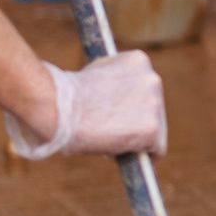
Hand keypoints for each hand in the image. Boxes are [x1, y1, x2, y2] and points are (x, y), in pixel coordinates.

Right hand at [4, 50, 166, 159]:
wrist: (59, 108)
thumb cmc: (68, 96)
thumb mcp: (95, 75)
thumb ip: (114, 84)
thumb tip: (118, 100)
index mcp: (139, 61)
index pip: (143, 88)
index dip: (127, 104)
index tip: (112, 114)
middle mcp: (153, 78)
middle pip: (152, 108)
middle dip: (134, 121)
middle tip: (108, 130)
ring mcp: (156, 103)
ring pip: (154, 130)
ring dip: (135, 137)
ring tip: (108, 139)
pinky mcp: (153, 128)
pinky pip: (155, 150)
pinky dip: (140, 155)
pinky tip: (120, 152)